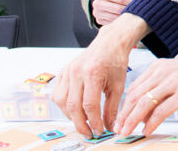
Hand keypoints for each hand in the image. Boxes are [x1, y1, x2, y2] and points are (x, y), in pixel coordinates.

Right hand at [52, 14, 149, 137]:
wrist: (109, 43)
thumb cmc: (115, 61)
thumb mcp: (119, 85)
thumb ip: (113, 107)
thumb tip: (110, 126)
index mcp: (92, 73)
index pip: (89, 104)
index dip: (94, 121)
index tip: (100, 130)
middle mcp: (76, 72)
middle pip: (73, 105)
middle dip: (81, 123)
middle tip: (89, 133)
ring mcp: (67, 71)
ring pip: (61, 102)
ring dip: (71, 116)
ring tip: (83, 123)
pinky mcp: (63, 72)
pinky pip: (57, 94)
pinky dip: (64, 106)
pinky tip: (75, 110)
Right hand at [92, 0, 134, 24]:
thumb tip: (136, 3)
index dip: (131, 1)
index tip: (138, 3)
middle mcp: (97, 3)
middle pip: (118, 9)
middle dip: (129, 10)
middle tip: (137, 10)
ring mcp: (97, 13)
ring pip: (115, 17)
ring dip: (125, 17)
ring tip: (132, 14)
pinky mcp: (99, 20)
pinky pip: (112, 23)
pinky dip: (120, 21)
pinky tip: (125, 18)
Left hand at [115, 42, 177, 135]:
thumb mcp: (177, 75)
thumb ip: (161, 89)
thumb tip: (147, 110)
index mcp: (160, 67)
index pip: (135, 88)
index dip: (124, 105)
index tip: (120, 117)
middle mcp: (163, 73)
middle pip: (135, 96)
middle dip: (124, 115)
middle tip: (118, 128)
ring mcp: (173, 83)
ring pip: (144, 104)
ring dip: (132, 120)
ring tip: (127, 131)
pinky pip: (161, 111)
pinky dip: (151, 122)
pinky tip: (147, 129)